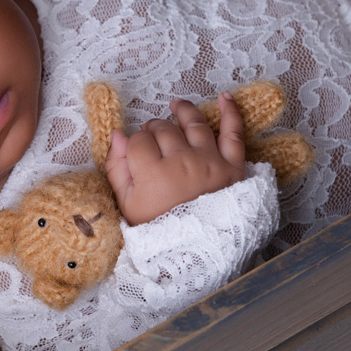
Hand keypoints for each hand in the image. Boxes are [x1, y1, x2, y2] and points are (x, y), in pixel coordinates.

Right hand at [104, 95, 246, 225]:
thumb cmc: (157, 230)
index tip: (136, 154)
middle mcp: (182, 161)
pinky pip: (233, 132)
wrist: (195, 252)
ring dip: (183, 111)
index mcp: (153, 173)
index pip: (139, 140)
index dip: (134, 144)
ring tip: (176, 107)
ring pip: (193, 123)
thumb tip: (116, 135)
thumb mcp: (126, 205)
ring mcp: (210, 161)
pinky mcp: (233, 166)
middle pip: (164, 129)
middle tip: (152, 140)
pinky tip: (224, 97)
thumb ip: (116, 168)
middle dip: (154, 129)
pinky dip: (230, 112)